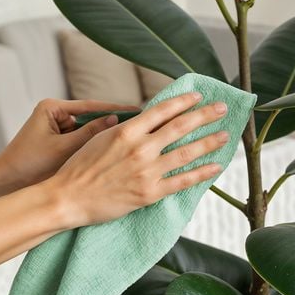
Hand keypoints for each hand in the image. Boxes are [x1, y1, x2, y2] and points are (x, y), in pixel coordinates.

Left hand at [0, 99, 137, 189]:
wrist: (6, 182)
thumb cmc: (29, 164)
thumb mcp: (63, 148)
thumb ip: (90, 134)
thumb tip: (116, 121)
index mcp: (52, 107)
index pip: (90, 106)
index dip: (114, 109)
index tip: (136, 110)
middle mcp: (55, 114)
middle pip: (90, 117)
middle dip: (110, 124)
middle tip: (137, 126)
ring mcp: (57, 127)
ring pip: (87, 131)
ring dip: (102, 138)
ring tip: (127, 141)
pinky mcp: (58, 141)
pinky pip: (80, 141)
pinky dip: (92, 148)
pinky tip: (110, 153)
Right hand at [45, 92, 229, 228]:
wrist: (68, 198)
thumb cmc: (79, 167)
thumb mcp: (100, 138)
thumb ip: (124, 128)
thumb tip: (143, 117)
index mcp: (127, 131)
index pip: (163, 110)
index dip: (183, 101)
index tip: (198, 96)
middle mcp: (141, 148)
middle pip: (181, 127)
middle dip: (205, 115)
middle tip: (222, 108)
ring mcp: (147, 171)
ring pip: (187, 153)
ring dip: (209, 142)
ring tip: (225, 135)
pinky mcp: (150, 193)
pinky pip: (182, 181)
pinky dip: (202, 173)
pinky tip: (216, 167)